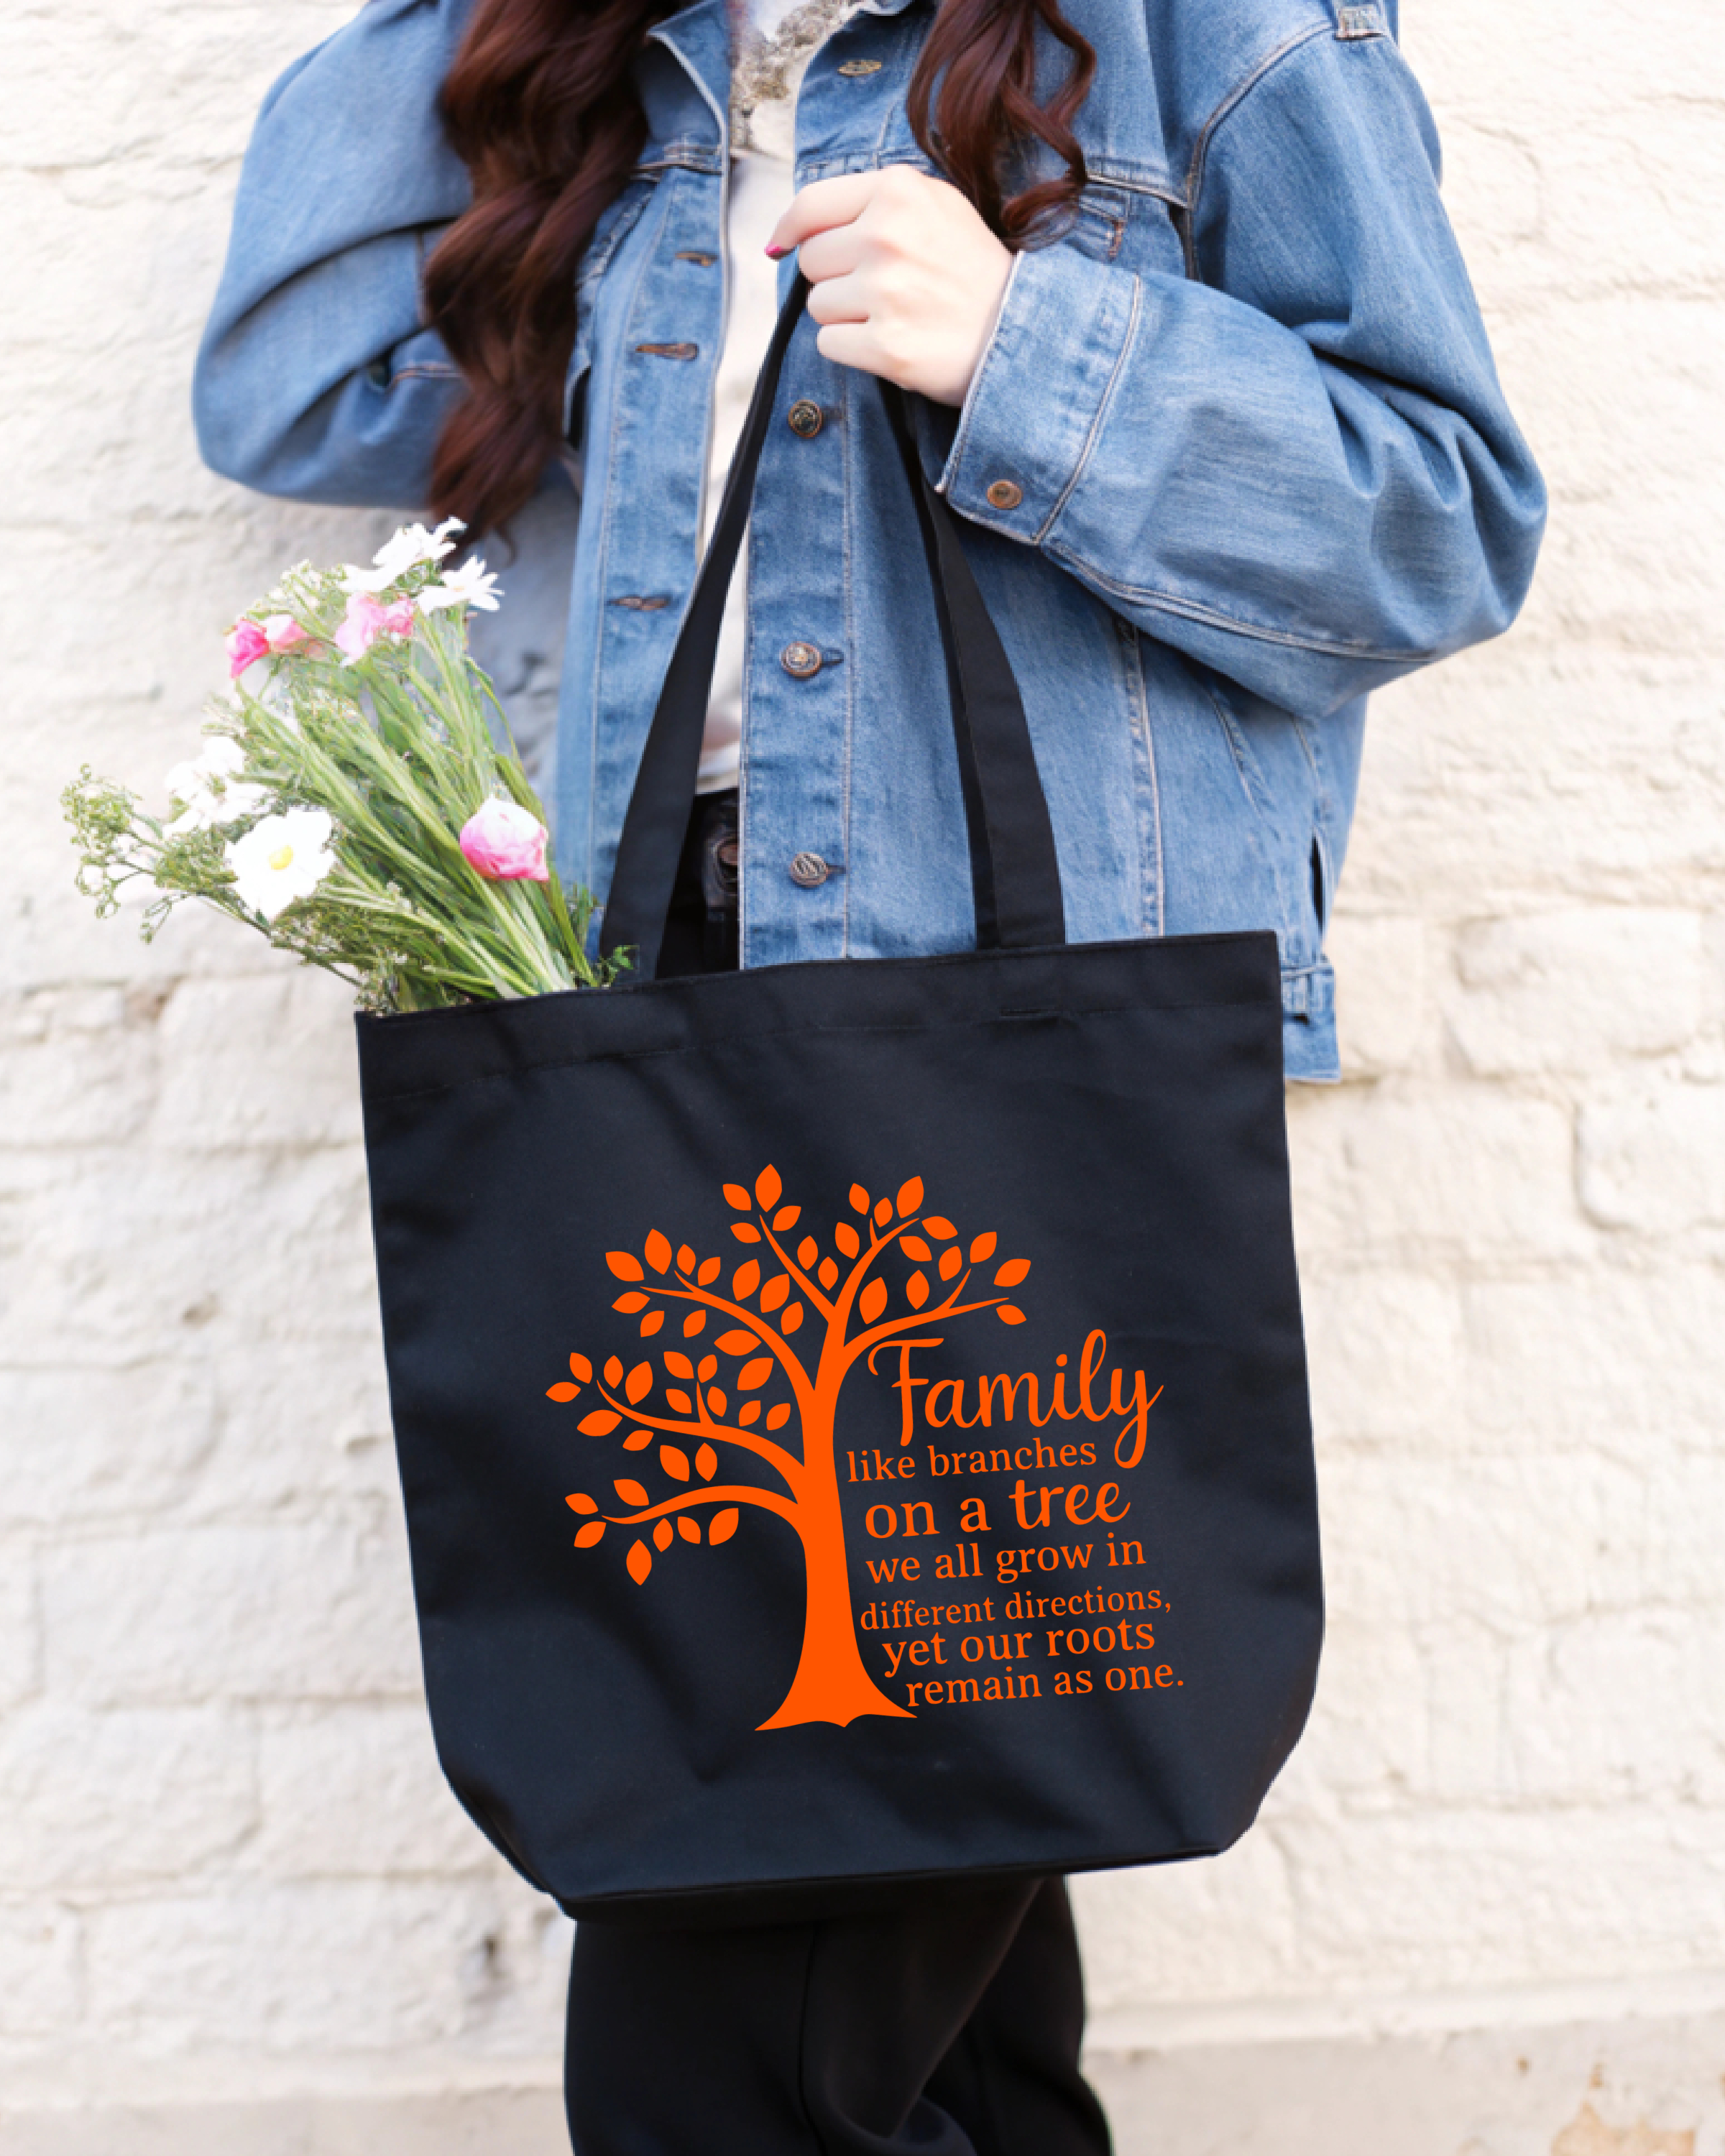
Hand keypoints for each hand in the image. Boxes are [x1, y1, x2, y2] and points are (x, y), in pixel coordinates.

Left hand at [767, 167, 1012, 407]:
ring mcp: (885, 292)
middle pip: (811, 260)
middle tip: (881, 288)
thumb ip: (869, 203)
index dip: (790, 229)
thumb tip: (784, 237)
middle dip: (836, 277)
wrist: (1019, 330)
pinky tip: (889, 342)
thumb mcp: (935, 206)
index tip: (782, 245)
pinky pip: (829, 344)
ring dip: (844, 315)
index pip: (811, 204)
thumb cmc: (971, 270)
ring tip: (891, 315)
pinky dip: (852, 349)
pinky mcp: (885, 346)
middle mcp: (887, 235)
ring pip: (817, 304)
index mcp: (898, 191)